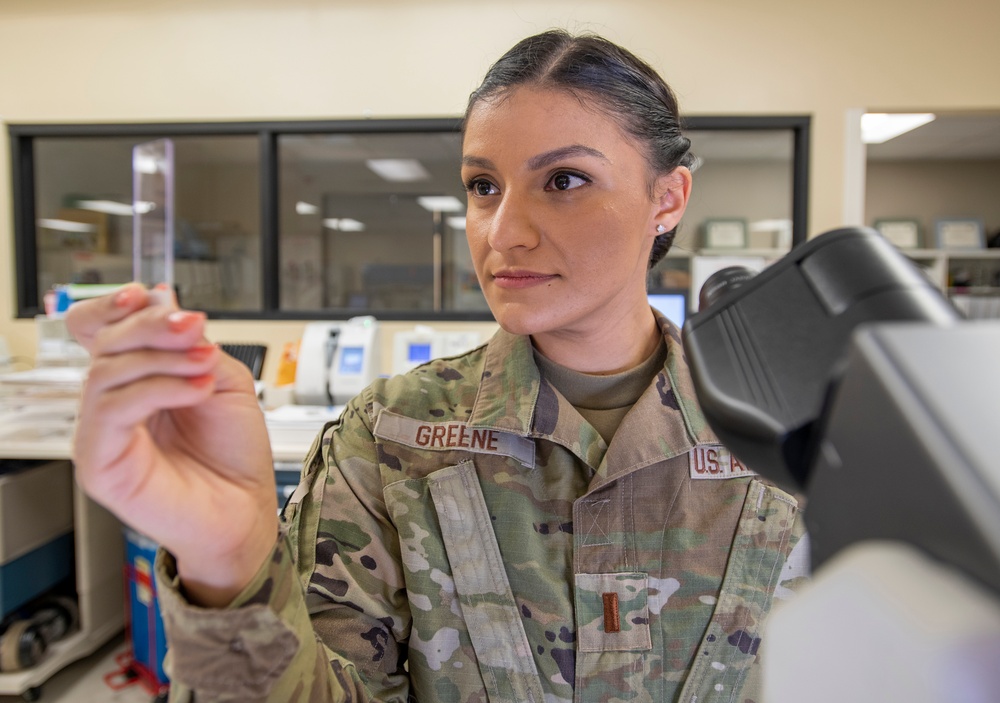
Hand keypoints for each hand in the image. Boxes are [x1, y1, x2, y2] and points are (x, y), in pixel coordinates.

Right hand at [68, 284, 277, 605]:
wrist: (245, 511)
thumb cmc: (233, 456)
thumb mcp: (223, 381)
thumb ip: (193, 343)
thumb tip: (165, 299)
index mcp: (134, 382)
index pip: (97, 331)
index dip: (113, 307)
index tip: (148, 293)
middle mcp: (111, 405)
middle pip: (102, 343)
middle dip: (152, 325)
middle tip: (194, 325)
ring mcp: (101, 434)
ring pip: (106, 372)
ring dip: (163, 357)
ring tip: (205, 363)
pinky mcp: (99, 464)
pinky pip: (113, 410)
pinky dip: (161, 389)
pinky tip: (197, 390)